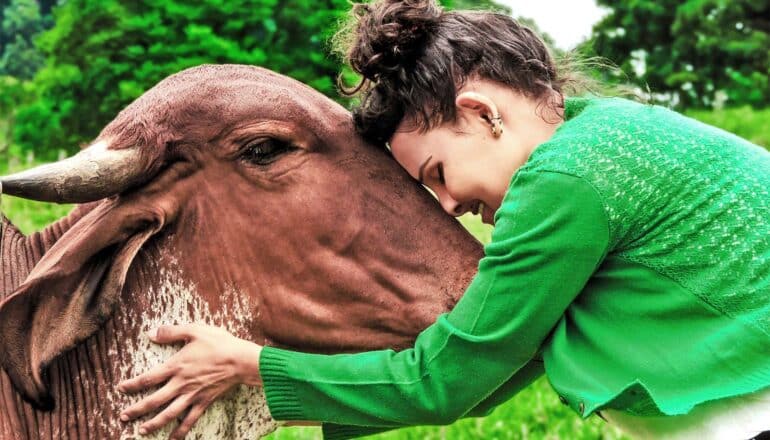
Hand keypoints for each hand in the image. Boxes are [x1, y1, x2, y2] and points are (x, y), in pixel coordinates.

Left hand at [117, 323, 262, 438]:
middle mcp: (180, 384)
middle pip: (153, 400)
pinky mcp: (203, 402)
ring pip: (168, 414)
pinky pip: (189, 420)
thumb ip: (171, 332)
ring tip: (141, 430)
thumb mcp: (194, 330)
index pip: (148, 378)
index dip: (132, 385)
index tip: (120, 388)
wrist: (240, 360)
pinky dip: (180, 431)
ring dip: (153, 424)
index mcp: (176, 366)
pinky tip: (173, 439)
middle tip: (123, 416)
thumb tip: (151, 333)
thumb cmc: (219, 343)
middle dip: (136, 410)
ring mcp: (192, 395)